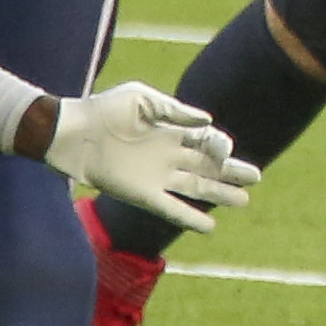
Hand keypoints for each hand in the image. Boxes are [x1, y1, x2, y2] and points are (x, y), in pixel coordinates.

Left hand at [46, 82, 257, 232]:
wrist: (70, 133)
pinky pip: (171, 209)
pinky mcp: (142, 194)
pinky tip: (210, 227)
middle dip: (232, 172)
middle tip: (255, 178)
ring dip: (220, 194)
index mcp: (172, 130)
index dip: (221, 145)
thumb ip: (174, 110)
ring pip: (196, 188)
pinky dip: (190, 218)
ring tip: (244, 201)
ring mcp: (157, 176)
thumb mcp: (141, 98)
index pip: (207, 140)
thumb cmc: (104, 109)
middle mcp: (168, 155)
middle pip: (208, 166)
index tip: (224, 151)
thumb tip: (208, 121)